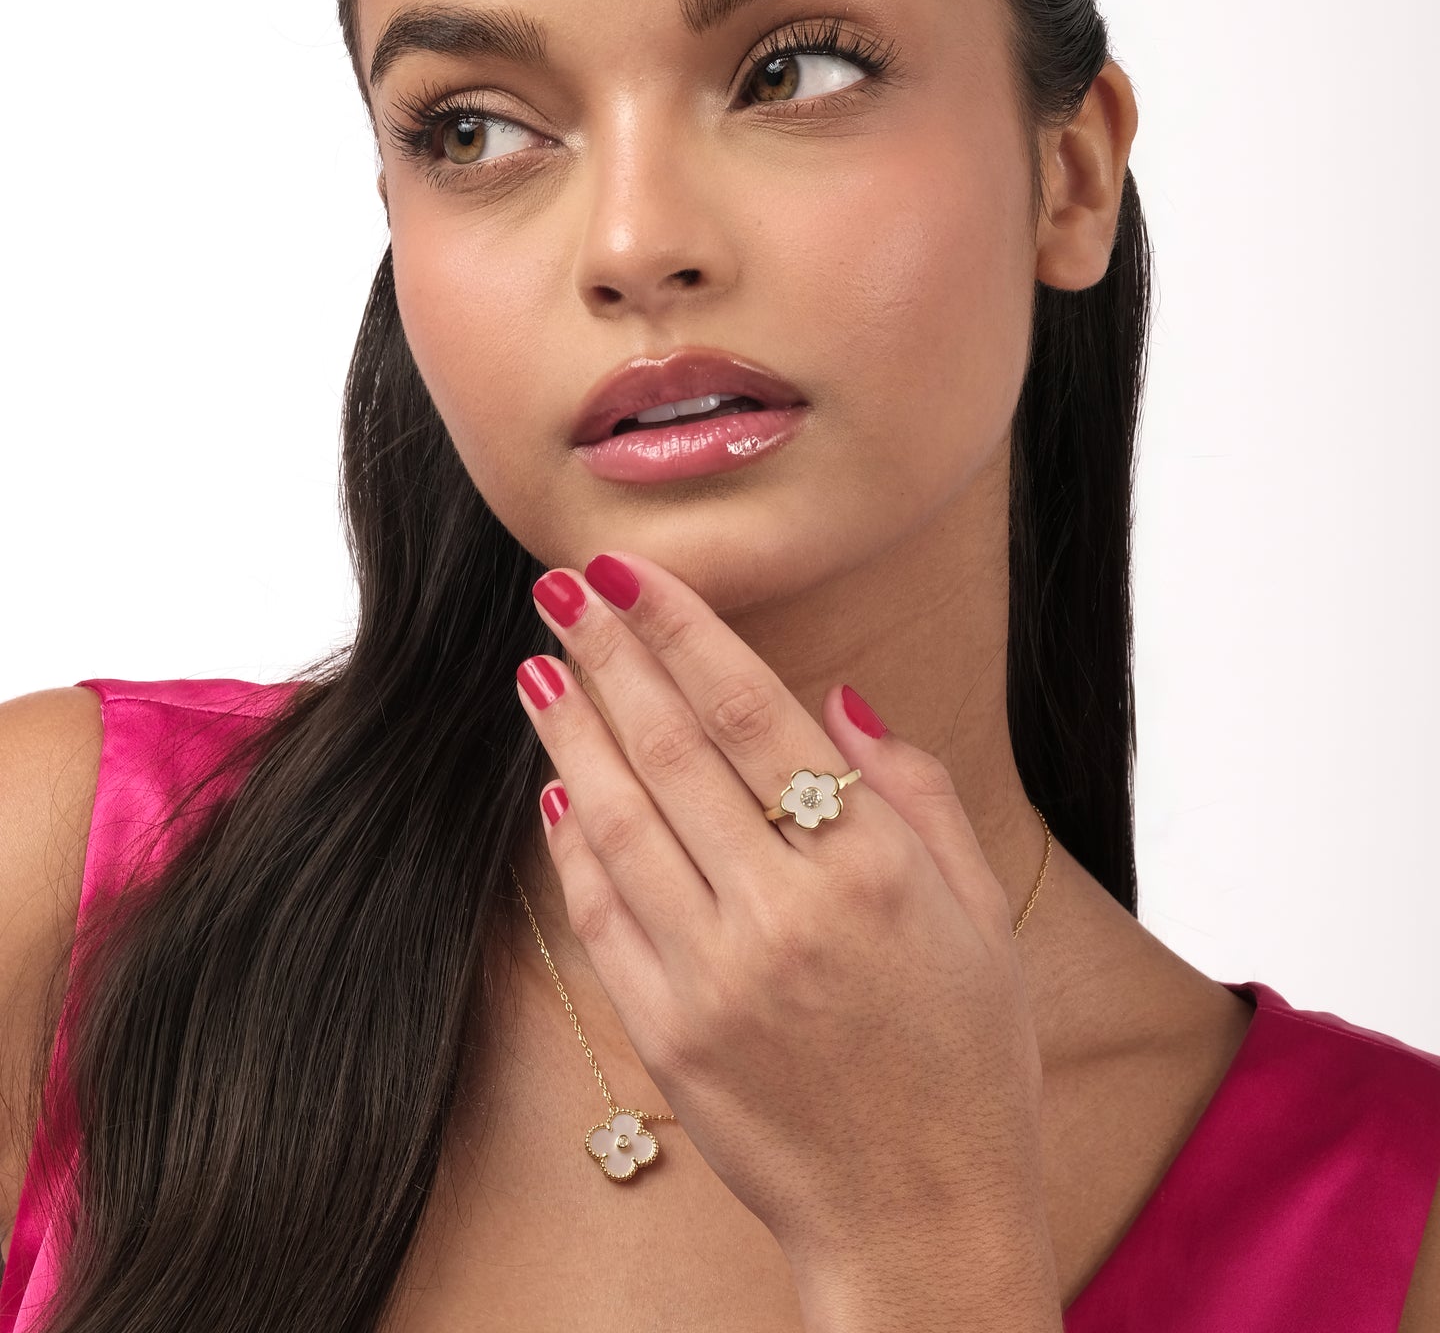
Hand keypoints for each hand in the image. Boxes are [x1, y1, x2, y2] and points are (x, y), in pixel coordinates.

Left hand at [516, 550, 1059, 1322]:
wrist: (920, 1219)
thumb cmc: (967, 1062)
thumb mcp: (981, 916)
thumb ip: (918, 794)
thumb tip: (841, 698)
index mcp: (873, 872)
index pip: (751, 715)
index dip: (682, 631)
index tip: (631, 572)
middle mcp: (784, 913)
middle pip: (671, 749)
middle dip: (609, 654)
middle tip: (562, 587)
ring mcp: (713, 977)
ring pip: (619, 818)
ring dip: (572, 731)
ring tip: (540, 664)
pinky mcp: (666, 1034)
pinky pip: (600, 913)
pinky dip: (573, 841)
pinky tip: (556, 784)